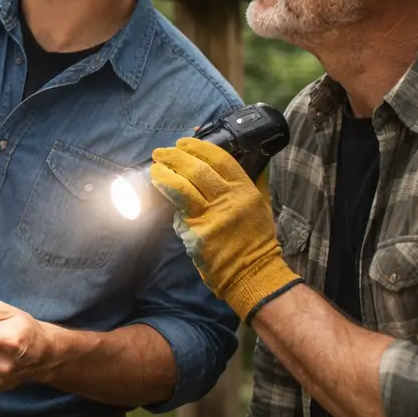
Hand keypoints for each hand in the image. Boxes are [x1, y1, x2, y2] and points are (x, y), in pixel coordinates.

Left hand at [149, 137, 298, 320]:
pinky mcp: (197, 233)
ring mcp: (212, 217)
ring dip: (164, 174)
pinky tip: (161, 193)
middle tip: (161, 152)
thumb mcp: (263, 206)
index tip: (184, 142)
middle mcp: (229, 200)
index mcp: (246, 190)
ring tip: (154, 168)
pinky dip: (170, 201)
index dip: (199, 147)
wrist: (252, 273)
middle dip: (175, 157)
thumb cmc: (256, 240)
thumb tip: (250, 159)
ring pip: (182, 187)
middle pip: (197, 169)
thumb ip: (254, 183)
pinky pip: (179, 212)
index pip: (221, 160)